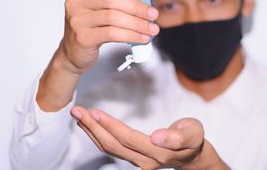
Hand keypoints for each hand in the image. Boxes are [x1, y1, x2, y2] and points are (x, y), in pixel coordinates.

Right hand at [60, 0, 158, 74]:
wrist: (74, 52)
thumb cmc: (90, 28)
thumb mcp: (96, 10)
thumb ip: (113, 1)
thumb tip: (144, 3)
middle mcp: (75, 3)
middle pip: (110, 0)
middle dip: (136, 7)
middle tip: (153, 14)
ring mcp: (77, 21)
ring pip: (113, 17)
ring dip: (138, 23)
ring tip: (152, 29)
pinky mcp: (82, 37)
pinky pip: (112, 34)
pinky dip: (131, 35)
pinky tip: (142, 38)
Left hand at [70, 106, 229, 169]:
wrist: (191, 156)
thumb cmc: (192, 140)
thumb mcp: (193, 133)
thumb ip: (178, 136)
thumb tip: (158, 137)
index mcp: (158, 153)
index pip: (128, 139)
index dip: (110, 126)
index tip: (95, 113)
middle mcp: (143, 160)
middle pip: (112, 144)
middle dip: (93, 127)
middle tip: (77, 111)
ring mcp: (136, 160)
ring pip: (108, 147)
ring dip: (91, 130)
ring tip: (78, 115)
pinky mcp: (131, 156)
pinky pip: (111, 146)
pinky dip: (98, 134)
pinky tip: (91, 124)